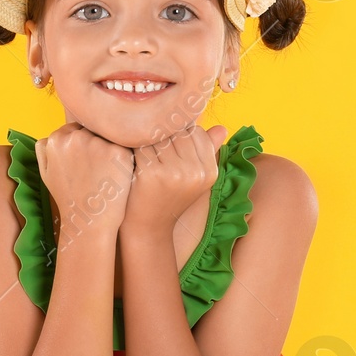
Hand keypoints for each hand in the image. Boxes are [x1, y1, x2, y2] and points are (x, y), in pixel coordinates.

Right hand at [34, 122, 135, 247]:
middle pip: (93, 130)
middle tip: (98, 169)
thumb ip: (44, 150)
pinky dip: (124, 159)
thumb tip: (49, 135)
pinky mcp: (119, 153)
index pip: (76, 127)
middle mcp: (75, 137)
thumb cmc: (68, 198)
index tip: (87, 161)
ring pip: (109, 137)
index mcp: (56, 140)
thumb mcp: (45, 173)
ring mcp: (98, 144)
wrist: (89, 222)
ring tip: (107, 173)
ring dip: (111, 150)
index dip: (84, 143)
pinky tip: (118, 175)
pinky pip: (125, 147)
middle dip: (97, 144)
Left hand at [122, 123, 228, 237]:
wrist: (148, 227)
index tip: (168, 144)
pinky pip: (143, 146)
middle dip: (164, 134)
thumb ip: (207, 150)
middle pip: (178, 133)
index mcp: (210, 171)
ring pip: (160, 137)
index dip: (180, 133)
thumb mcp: (195, 177)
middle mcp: (196, 172)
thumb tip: (222, 128)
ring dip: (148, 139)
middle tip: (152, 144)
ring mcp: (174, 173)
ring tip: (142, 150)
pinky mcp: (152, 174)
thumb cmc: (170, 197)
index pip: (197, 133)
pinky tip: (132, 157)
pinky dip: (135, 148)